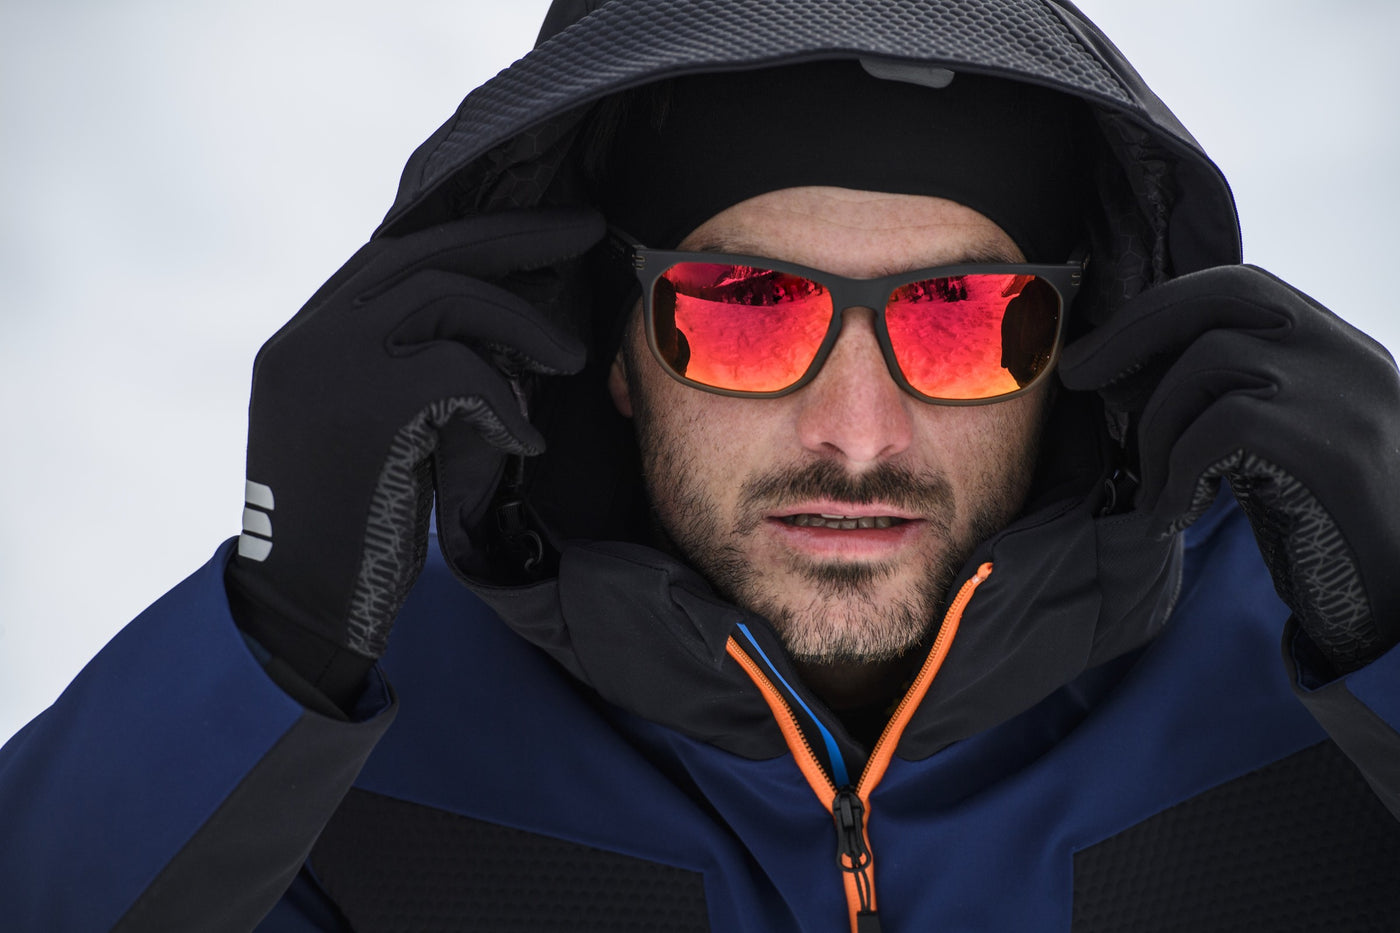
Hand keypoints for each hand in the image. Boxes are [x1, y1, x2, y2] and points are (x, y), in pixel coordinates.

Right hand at [225, 209, 603, 702]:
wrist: (304, 607)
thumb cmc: (354, 528)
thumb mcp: (374, 429)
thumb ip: (407, 370)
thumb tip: (497, 333)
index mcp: (310, 336)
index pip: (399, 255)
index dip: (476, 235)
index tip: (540, 228)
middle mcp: (311, 336)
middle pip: (427, 252)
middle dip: (517, 235)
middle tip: (587, 226)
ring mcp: (330, 363)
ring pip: (448, 296)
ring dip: (524, 322)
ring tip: (573, 358)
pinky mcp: (366, 406)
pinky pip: (461, 371)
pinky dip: (507, 401)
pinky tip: (527, 438)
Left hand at [1059, 264, 1399, 673]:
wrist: (1393, 603)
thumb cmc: (1322, 527)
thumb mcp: (1273, 444)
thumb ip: (1227, 395)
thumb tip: (1119, 365)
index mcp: (1336, 346)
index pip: (1238, 287)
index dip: (1156, 309)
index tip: (1098, 350)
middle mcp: (1347, 354)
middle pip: (1219, 297)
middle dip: (1133, 331)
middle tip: (1080, 375)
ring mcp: (1344, 394)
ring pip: (1207, 363)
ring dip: (1156, 429)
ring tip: (1158, 491)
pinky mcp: (1332, 445)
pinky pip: (1217, 428)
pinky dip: (1177, 473)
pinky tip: (1176, 517)